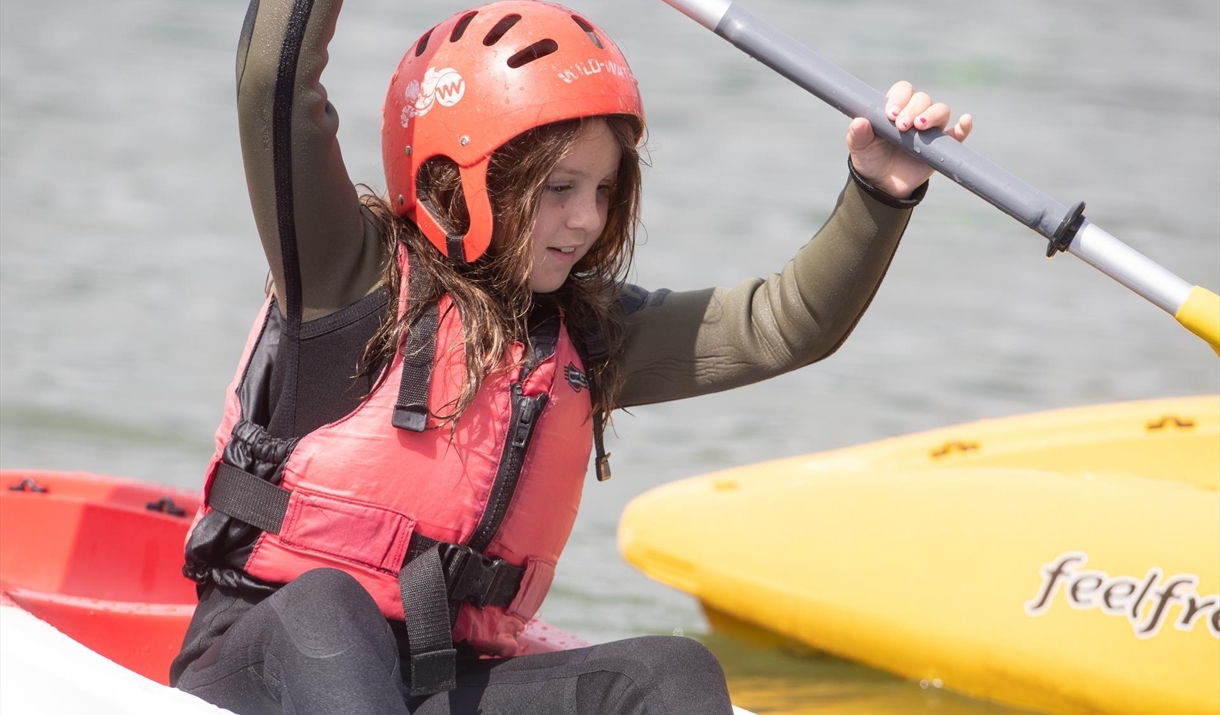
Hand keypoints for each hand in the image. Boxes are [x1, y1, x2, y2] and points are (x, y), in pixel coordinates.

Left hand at [846, 81, 972, 198]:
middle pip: (922, 99)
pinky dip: (963, 127)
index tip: (890, 114)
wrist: (883, 185)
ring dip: (932, 114)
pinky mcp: (942, 146)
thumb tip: (859, 122)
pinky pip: (957, 134)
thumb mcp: (859, 148)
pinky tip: (965, 121)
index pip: (902, 91)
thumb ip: (857, 135)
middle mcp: (915, 114)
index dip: (899, 98)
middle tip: (902, 126)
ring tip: (920, 127)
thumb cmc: (871, 160)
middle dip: (913, 108)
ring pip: (940, 110)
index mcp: (896, 109)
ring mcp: (930, 129)